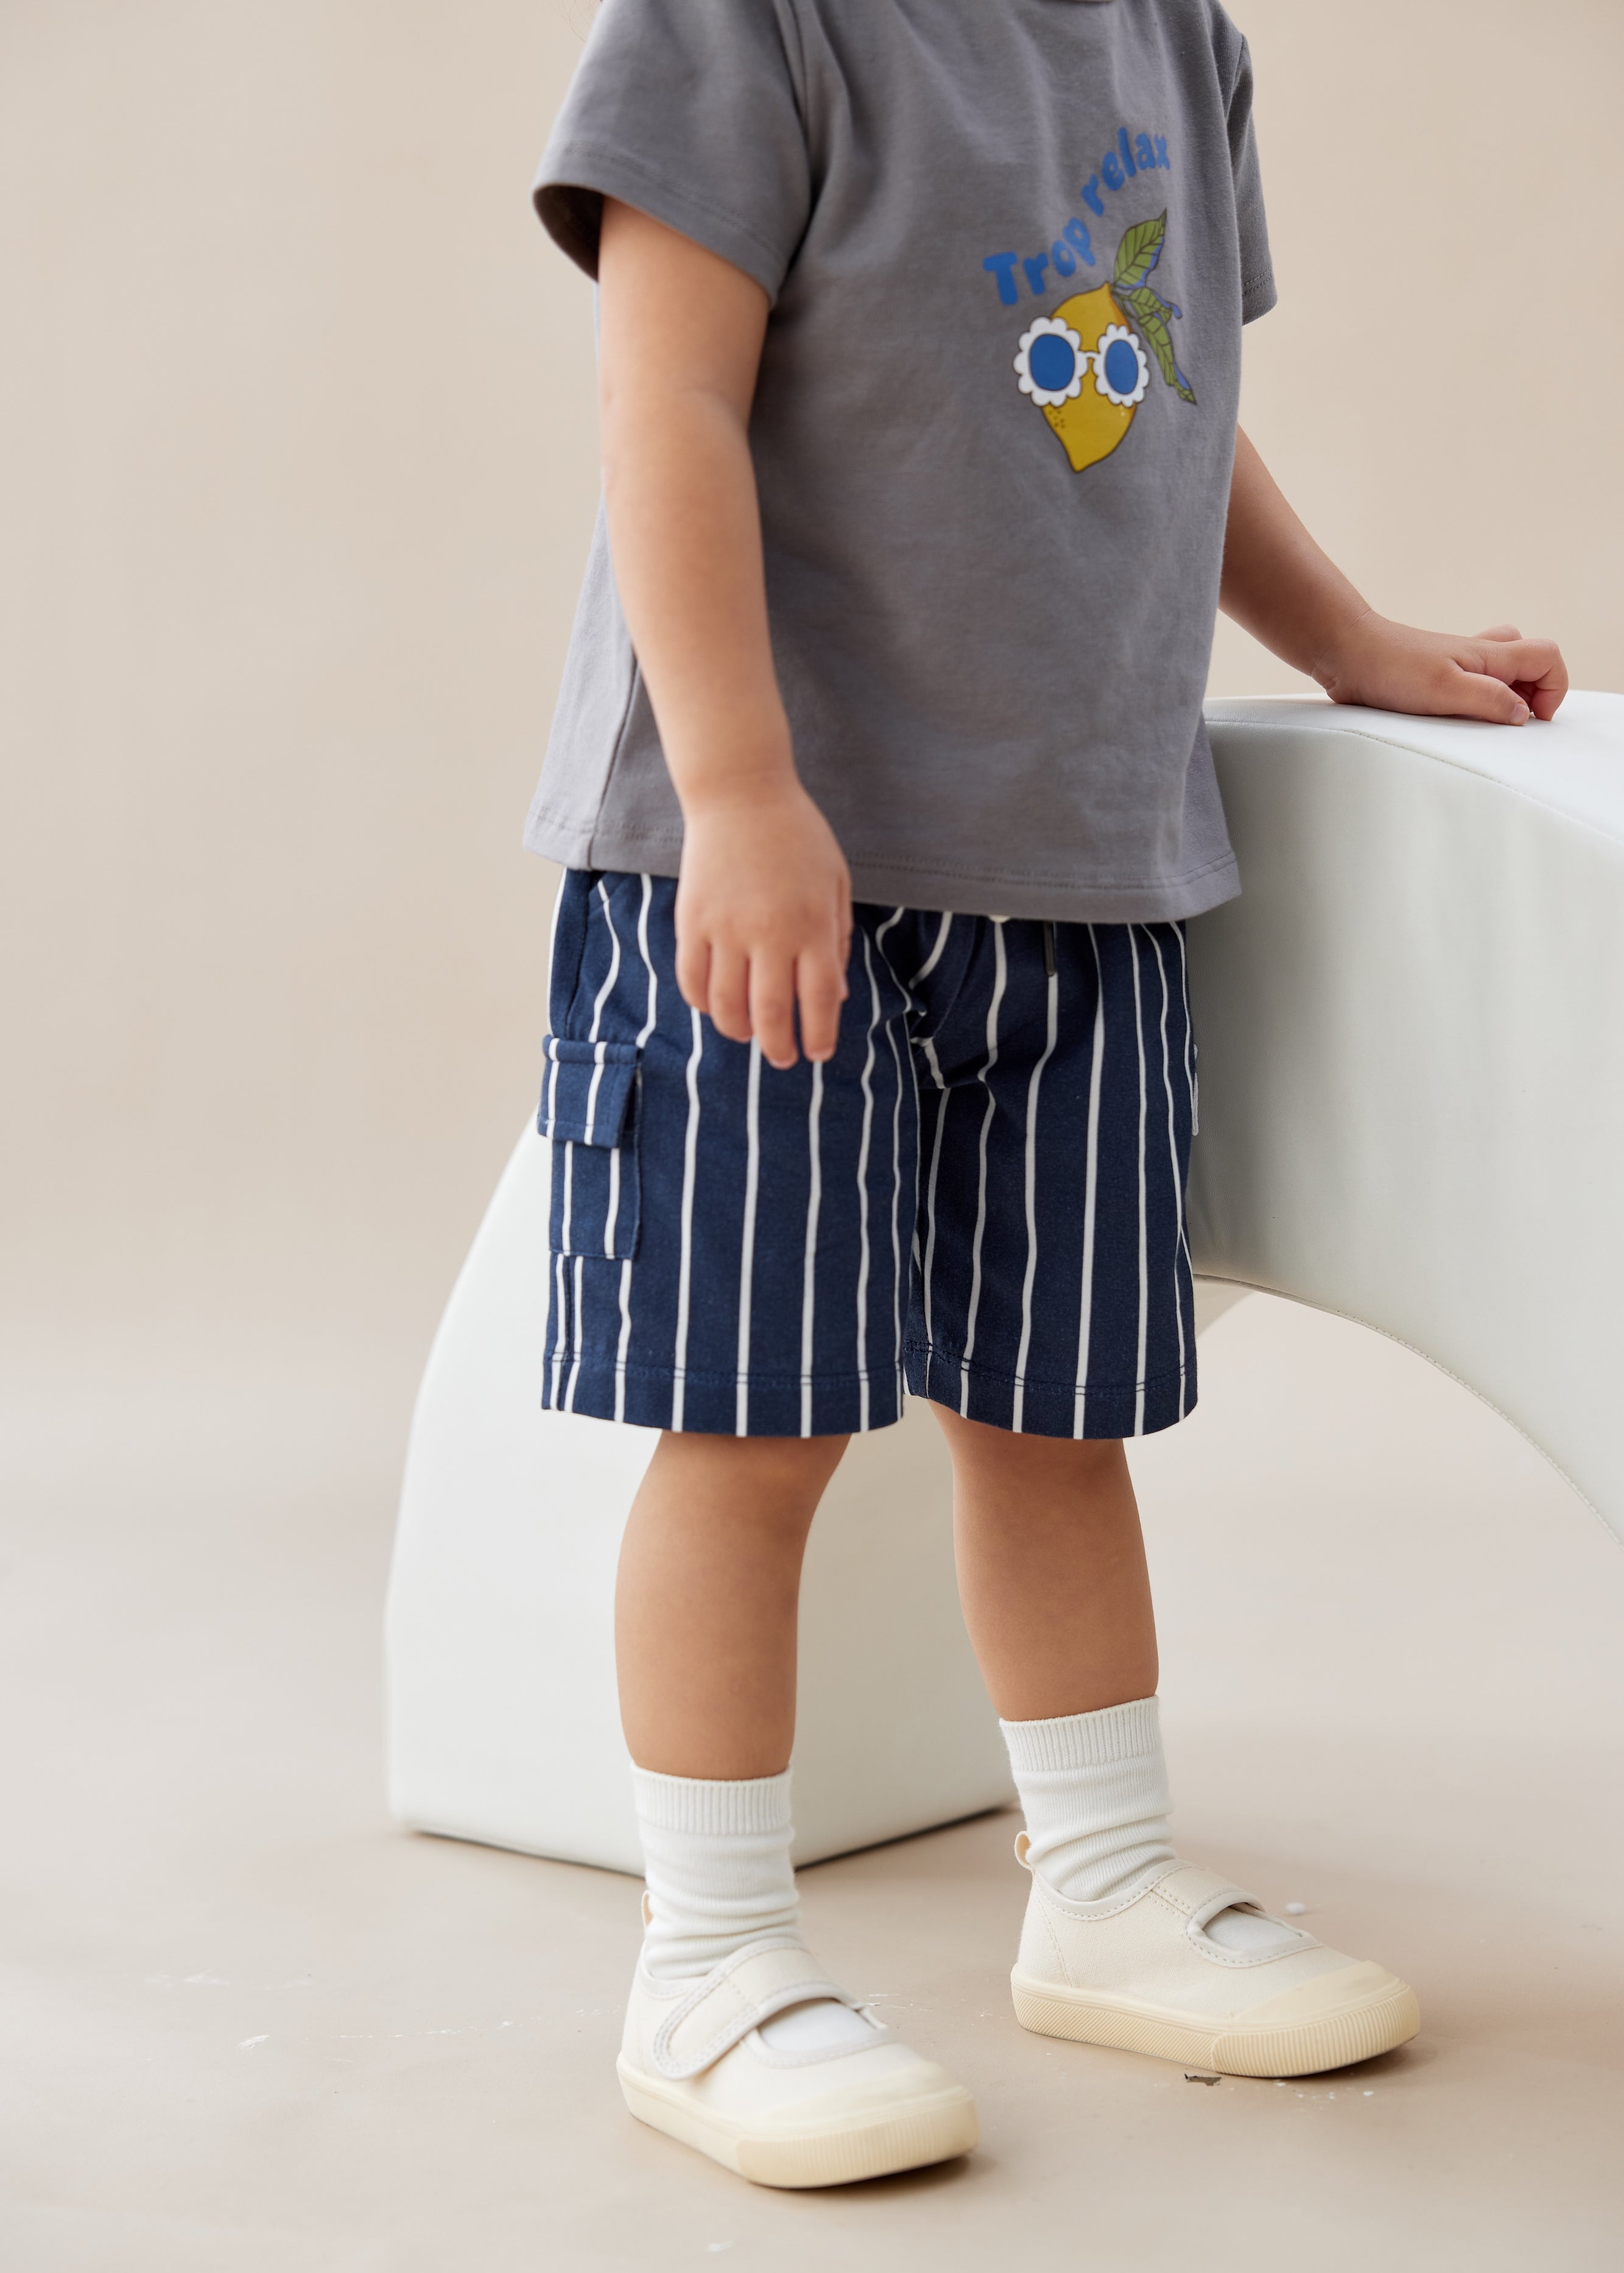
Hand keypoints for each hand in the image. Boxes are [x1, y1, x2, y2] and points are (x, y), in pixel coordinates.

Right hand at [674, 783, 852, 1069]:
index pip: (820, 999)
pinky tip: (715, 1007)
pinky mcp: (692, 921)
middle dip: (779, 1048)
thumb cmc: (797, 836)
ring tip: (748, 1035)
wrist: (740, 793)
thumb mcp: (835, 882)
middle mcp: (770, 933)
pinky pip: (692, 980)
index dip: (821, 1035)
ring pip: (727, 1006)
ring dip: (739, 1031)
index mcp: (813, 925)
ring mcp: (726, 928)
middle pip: (772, 1014)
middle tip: (782, 1059)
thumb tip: (838, 995)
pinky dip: (702, 1003)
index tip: (819, 1053)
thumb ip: (837, 938)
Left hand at [1315, 613, 1567, 725]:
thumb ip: (1489, 699)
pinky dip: (1473, 701)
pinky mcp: (1437, 677)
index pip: (1547, 657)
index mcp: (1490, 655)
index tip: (1533, 718)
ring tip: (1480, 721)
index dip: (1554, 689)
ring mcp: (1459, 665)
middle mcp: (1479, 656)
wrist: (1347, 654)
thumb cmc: (1391, 668)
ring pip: (1502, 673)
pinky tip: (1452, 719)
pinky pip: (1471, 684)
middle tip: (1508, 721)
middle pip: (1530, 664)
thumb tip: (1521, 714)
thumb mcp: (1446, 689)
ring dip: (1502, 698)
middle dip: (1532, 694)